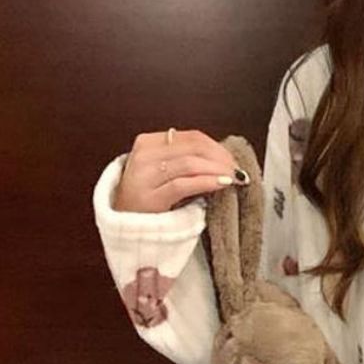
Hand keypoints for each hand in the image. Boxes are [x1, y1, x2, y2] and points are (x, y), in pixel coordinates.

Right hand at [112, 129, 246, 212]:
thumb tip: (222, 158)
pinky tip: (222, 185)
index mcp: (148, 143)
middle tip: (238, 170)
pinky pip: (184, 184)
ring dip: (218, 170)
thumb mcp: (163, 173)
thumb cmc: (147, 200)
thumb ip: (184, 161)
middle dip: (221, 158)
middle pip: (193, 148)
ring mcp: (145, 175)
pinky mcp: (151, 196)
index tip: (233, 159)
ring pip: (190, 163)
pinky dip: (207, 182)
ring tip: (234, 178)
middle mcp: (145, 155)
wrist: (125, 226)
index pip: (191, 137)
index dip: (217, 147)